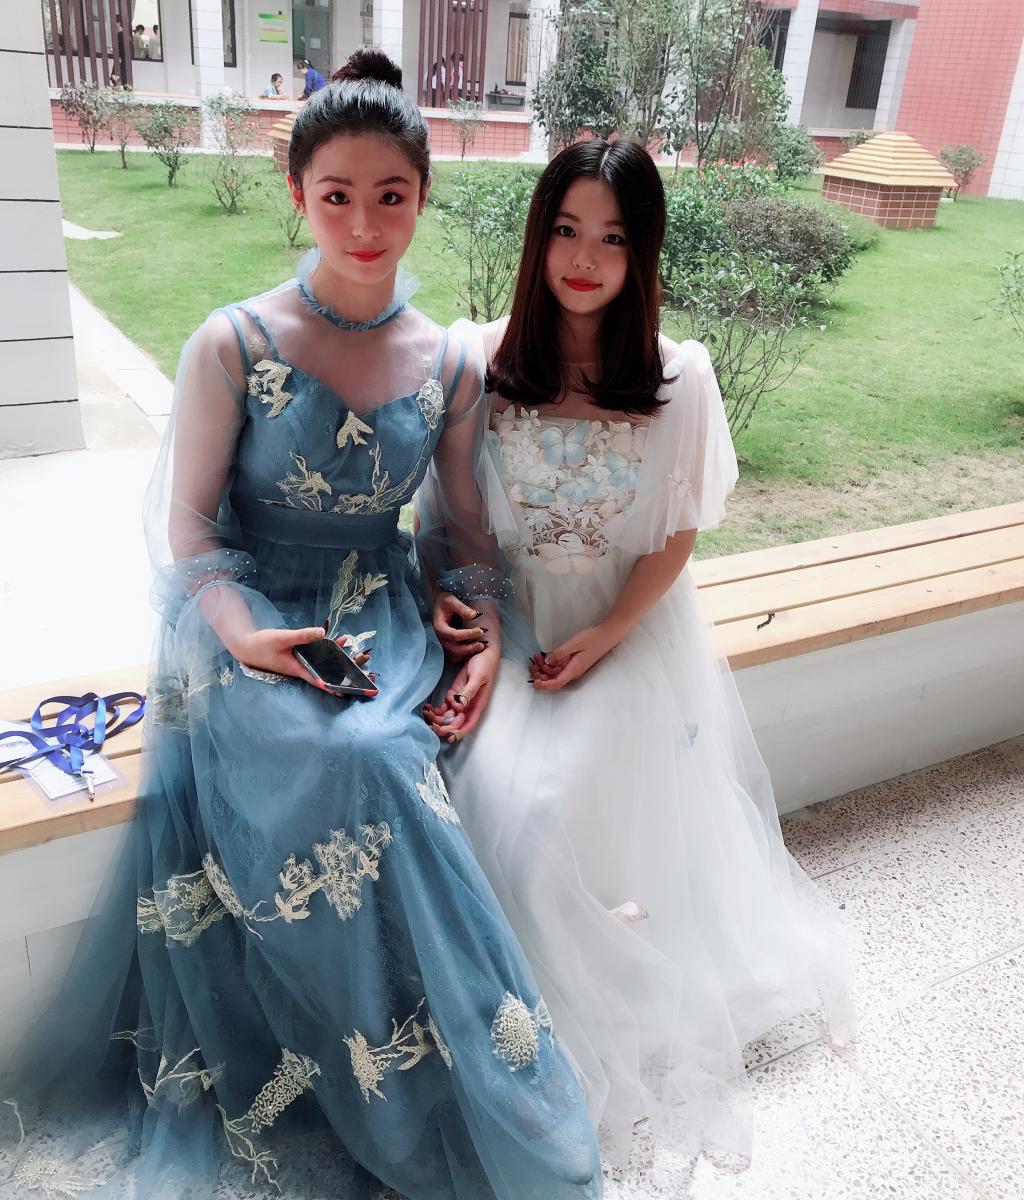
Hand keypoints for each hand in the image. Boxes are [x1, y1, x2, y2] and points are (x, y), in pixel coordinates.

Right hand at [228, 627, 371, 690]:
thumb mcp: (282, 638)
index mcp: (298, 669)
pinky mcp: (300, 658)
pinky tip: (340, 641)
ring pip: (324, 664)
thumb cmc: (262, 645)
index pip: (320, 680)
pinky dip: (329, 650)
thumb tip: (323, 632)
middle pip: (327, 673)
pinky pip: (318, 656)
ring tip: (359, 653)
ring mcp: (301, 664)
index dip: (335, 685)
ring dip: (339, 659)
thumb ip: (302, 635)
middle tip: (366, 672)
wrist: (247, 647)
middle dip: (345, 672)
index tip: (350, 690)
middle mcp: (302, 669)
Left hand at [422, 644, 499, 742]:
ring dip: (436, 719)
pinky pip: (443, 708)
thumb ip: (470, 690)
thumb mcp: (479, 677)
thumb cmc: (485, 664)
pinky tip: (427, 708)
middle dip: (444, 727)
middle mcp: (468, 707)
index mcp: (477, 705)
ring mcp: (460, 701)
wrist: (482, 652)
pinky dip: (435, 710)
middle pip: (455, 723)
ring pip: (447, 717)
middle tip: (431, 726)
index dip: (459, 732)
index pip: (468, 724)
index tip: (449, 736)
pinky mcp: (453, 694)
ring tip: (426, 714)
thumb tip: (462, 704)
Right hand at [432, 592, 489, 659]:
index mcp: (439, 627)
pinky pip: (455, 655)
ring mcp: (444, 642)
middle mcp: (440, 637)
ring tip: (480, 647)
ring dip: (467, 653)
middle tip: (482, 644)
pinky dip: (465, 654)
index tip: (481, 631)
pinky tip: (475, 648)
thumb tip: (474, 615)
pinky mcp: (448, 644)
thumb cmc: (445, 600)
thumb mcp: (451, 600)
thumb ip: (462, 608)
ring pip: (454, 654)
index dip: (468, 635)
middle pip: (453, 649)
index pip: (454, 635)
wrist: (440, 602)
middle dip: (469, 648)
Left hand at [528, 622, 623, 691]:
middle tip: (531, 665)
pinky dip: (552, 663)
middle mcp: (573, 672)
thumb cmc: (592, 639)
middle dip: (541, 674)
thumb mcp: (573, 644)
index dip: (544, 685)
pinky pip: (561, 667)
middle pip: (554, 679)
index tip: (534, 681)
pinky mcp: (575, 663)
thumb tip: (547, 660)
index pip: (556, 683)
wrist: (606, 636)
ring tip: (536, 656)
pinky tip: (545, 655)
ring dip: (545, 667)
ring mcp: (574, 668)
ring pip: (556, 672)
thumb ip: (559, 653)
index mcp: (573, 670)